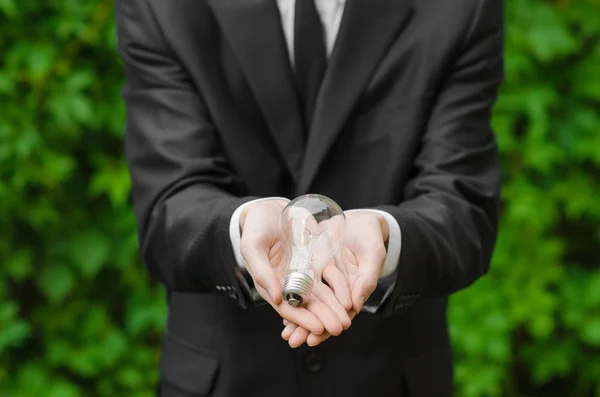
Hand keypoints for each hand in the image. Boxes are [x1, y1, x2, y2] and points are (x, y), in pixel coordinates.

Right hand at [240, 200, 350, 337]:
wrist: (269, 206)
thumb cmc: (256, 226)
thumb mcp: (253, 246)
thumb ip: (261, 271)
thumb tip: (276, 298)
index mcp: (270, 283)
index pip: (287, 308)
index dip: (303, 319)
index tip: (319, 328)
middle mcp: (287, 283)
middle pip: (307, 305)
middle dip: (323, 318)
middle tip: (340, 327)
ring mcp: (302, 272)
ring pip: (320, 295)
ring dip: (333, 309)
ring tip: (347, 320)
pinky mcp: (314, 261)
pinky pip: (327, 278)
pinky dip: (337, 290)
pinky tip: (349, 299)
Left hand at [280, 211, 387, 346]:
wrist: (360, 218)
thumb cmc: (371, 236)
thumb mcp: (373, 254)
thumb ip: (366, 279)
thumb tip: (356, 306)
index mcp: (354, 289)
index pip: (341, 314)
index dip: (327, 327)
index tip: (315, 338)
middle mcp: (337, 287)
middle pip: (322, 311)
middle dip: (307, 327)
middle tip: (293, 341)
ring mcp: (324, 276)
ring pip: (310, 300)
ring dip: (298, 316)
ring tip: (285, 332)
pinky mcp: (313, 264)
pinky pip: (301, 282)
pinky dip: (293, 294)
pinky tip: (280, 304)